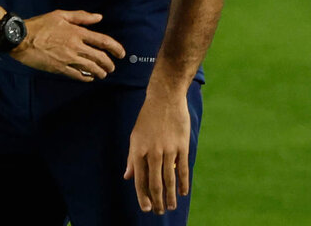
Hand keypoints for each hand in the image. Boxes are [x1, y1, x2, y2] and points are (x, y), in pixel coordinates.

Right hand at [10, 10, 124, 81]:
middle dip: (109, 64)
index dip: (116, 48)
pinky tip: (89, 78)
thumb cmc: (40, 24)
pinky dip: (86, 78)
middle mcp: (75, 46)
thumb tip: (99, 17)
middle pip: (100, 57)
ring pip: (91, 68)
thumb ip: (81, 17)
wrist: (21, 38)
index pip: (103, 41)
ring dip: (100, 72)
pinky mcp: (59, 68)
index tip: (122, 54)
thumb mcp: (60, 15)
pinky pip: (78, 75)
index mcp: (77, 32)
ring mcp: (68, 59)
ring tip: (103, 74)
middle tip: (112, 67)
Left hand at [123, 88, 190, 214]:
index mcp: (138, 150)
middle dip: (157, 201)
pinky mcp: (182, 146)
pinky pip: (183, 169)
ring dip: (171, 196)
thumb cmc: (148, 118)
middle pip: (155, 183)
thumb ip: (132, 158)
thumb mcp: (135, 136)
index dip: (143, 196)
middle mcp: (153, 152)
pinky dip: (183, 183)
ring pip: (169, 179)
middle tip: (159, 212)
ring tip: (171, 206)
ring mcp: (168, 150)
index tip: (146, 208)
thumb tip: (127, 176)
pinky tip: (183, 192)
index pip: (140, 179)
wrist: (165, 99)